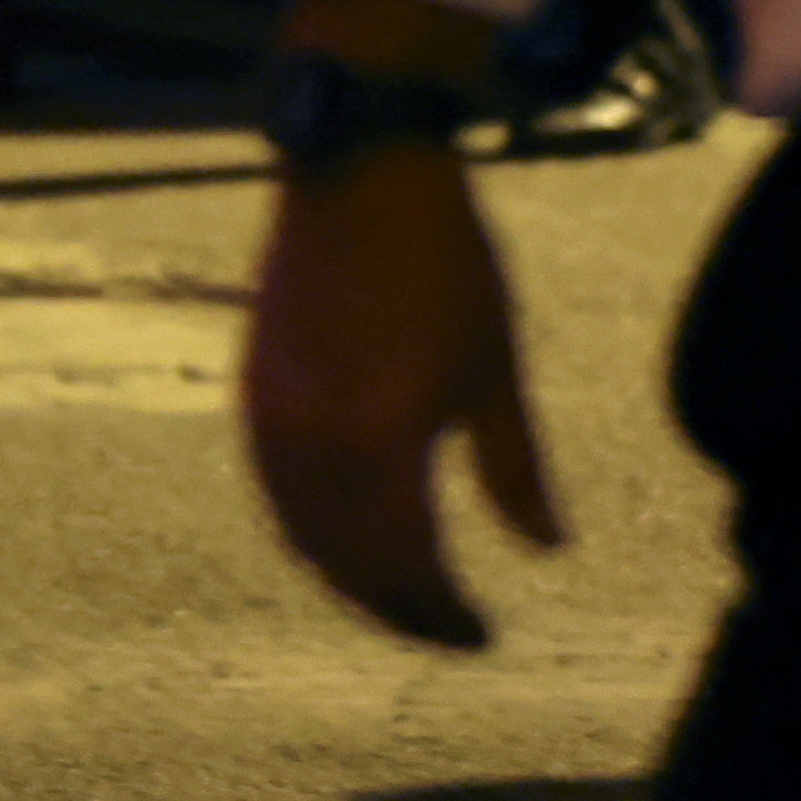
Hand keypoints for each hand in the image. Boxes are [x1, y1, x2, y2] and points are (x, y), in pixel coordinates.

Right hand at [241, 137, 562, 651]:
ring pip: (303, 536)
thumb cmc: (444, 261)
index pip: (409, 568)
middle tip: (445, 630)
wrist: (359, 166)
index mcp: (380, 446)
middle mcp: (314, 446)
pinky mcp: (252, 391)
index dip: (445, 614)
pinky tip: (345, 535)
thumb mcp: (495, 369)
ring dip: (349, 579)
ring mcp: (272, 419)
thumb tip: (548, 550)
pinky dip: (310, 532)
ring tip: (399, 595)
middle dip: (397, 611)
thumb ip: (515, 470)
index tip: (484, 633)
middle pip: (349, 567)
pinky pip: (275, 493)